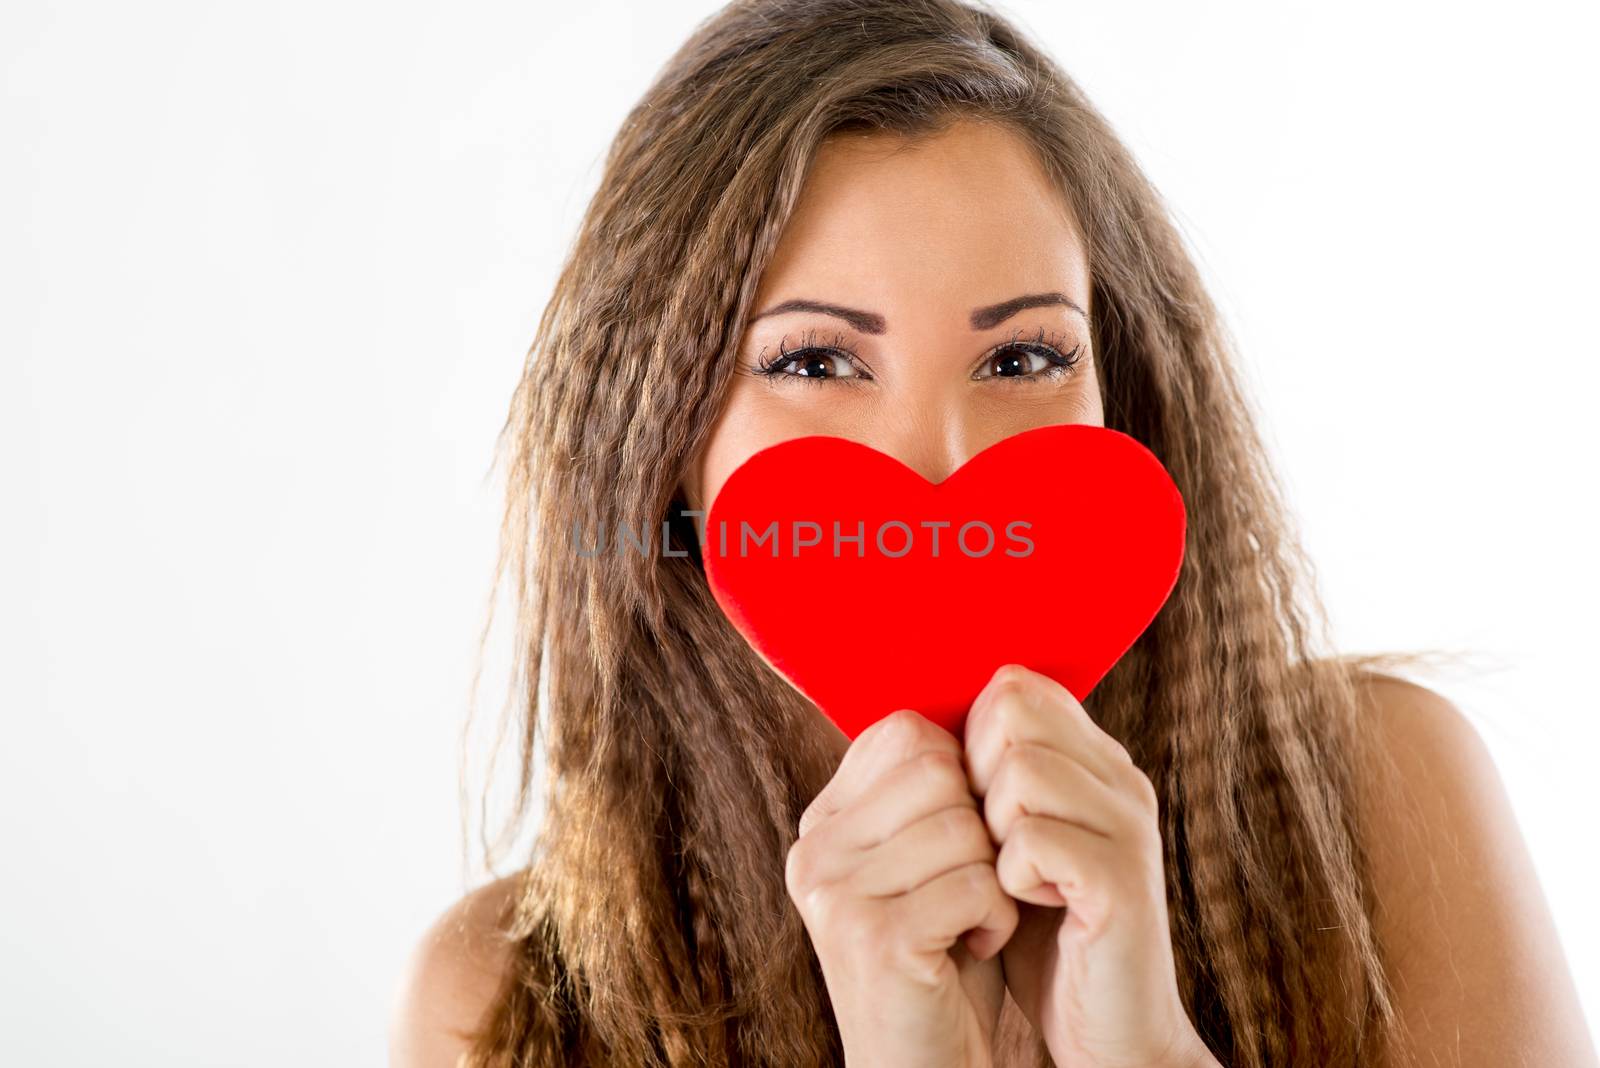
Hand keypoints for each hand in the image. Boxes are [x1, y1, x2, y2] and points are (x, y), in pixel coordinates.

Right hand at [787, 708, 1020, 1067]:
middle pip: (939, 771)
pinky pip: (976, 882)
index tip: (961, 838)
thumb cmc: (945, 958)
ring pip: (965, 827)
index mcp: (824, 822)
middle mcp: (814, 850)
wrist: (929, 1066)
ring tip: (966, 923)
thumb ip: (930, 788)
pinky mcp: (872, 937)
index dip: (961, 775)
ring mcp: (835, 893)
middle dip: (980, 829)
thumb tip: (993, 685)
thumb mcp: (926, 861)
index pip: (908, 732)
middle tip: (966, 887)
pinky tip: (970, 948)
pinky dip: (995, 918)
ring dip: (992, 880)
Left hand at [961, 664, 1217, 1067]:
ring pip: (1020, 772)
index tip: (973, 803)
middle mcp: (1119, 780)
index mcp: (1094, 763)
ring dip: (991, 832)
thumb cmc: (1045, 939)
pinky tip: (1030, 908)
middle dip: (976, 779)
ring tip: (1011, 879)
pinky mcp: (1121, 882)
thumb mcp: (1011, 846)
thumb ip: (988, 784)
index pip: (1015, 686)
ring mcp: (1128, 827)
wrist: (1107, 1033)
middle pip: (1012, 714)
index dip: (971, 738)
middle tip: (990, 845)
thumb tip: (915, 727)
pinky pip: (1033, 841)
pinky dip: (1010, 880)